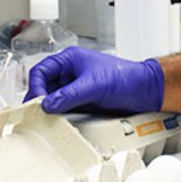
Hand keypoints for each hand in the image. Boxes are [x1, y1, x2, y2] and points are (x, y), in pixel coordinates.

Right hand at [24, 47, 163, 114]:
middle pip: (44, 86)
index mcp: (70, 60)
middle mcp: (70, 72)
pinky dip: (58, 115)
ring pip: (52, 98)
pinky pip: (63, 108)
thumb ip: (69, 95)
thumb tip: (48, 104)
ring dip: (48, 109)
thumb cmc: (125, 77)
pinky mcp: (81, 101)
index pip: (41, 71)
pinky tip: (58, 122)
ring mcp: (75, 87)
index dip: (36, 86)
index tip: (38, 102)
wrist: (144, 90)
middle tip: (36, 114)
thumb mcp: (94, 85)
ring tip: (45, 120)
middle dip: (39, 99)